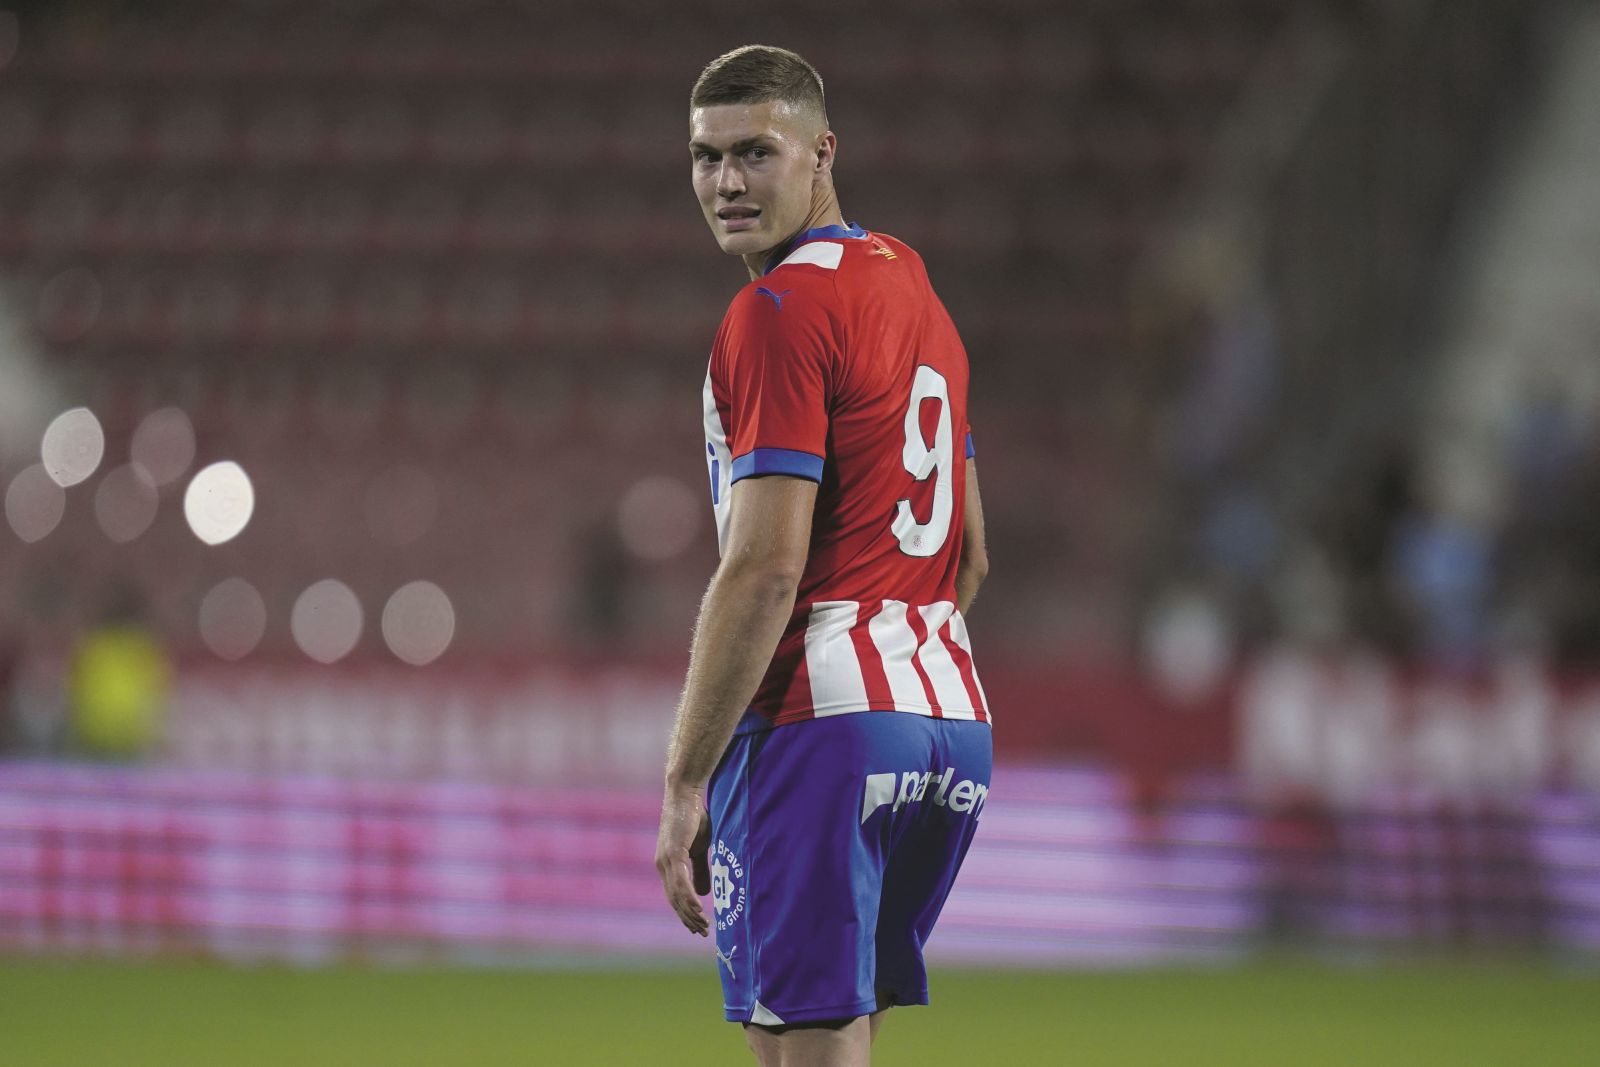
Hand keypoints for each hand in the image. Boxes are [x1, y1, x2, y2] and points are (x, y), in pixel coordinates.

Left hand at [655, 784, 711, 936]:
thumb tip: (703, 893)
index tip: (696, 927)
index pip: (674, 896)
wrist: (686, 795)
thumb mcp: (700, 848)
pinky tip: (697, 909)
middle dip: (687, 918)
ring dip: (690, 912)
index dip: (684, 912)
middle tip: (701, 932)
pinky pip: (680, 881)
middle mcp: (662, 865)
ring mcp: (666, 860)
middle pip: (674, 900)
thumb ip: (700, 870)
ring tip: (702, 925)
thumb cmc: (694, 818)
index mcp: (667, 865)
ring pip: (677, 894)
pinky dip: (688, 897)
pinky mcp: (673, 853)